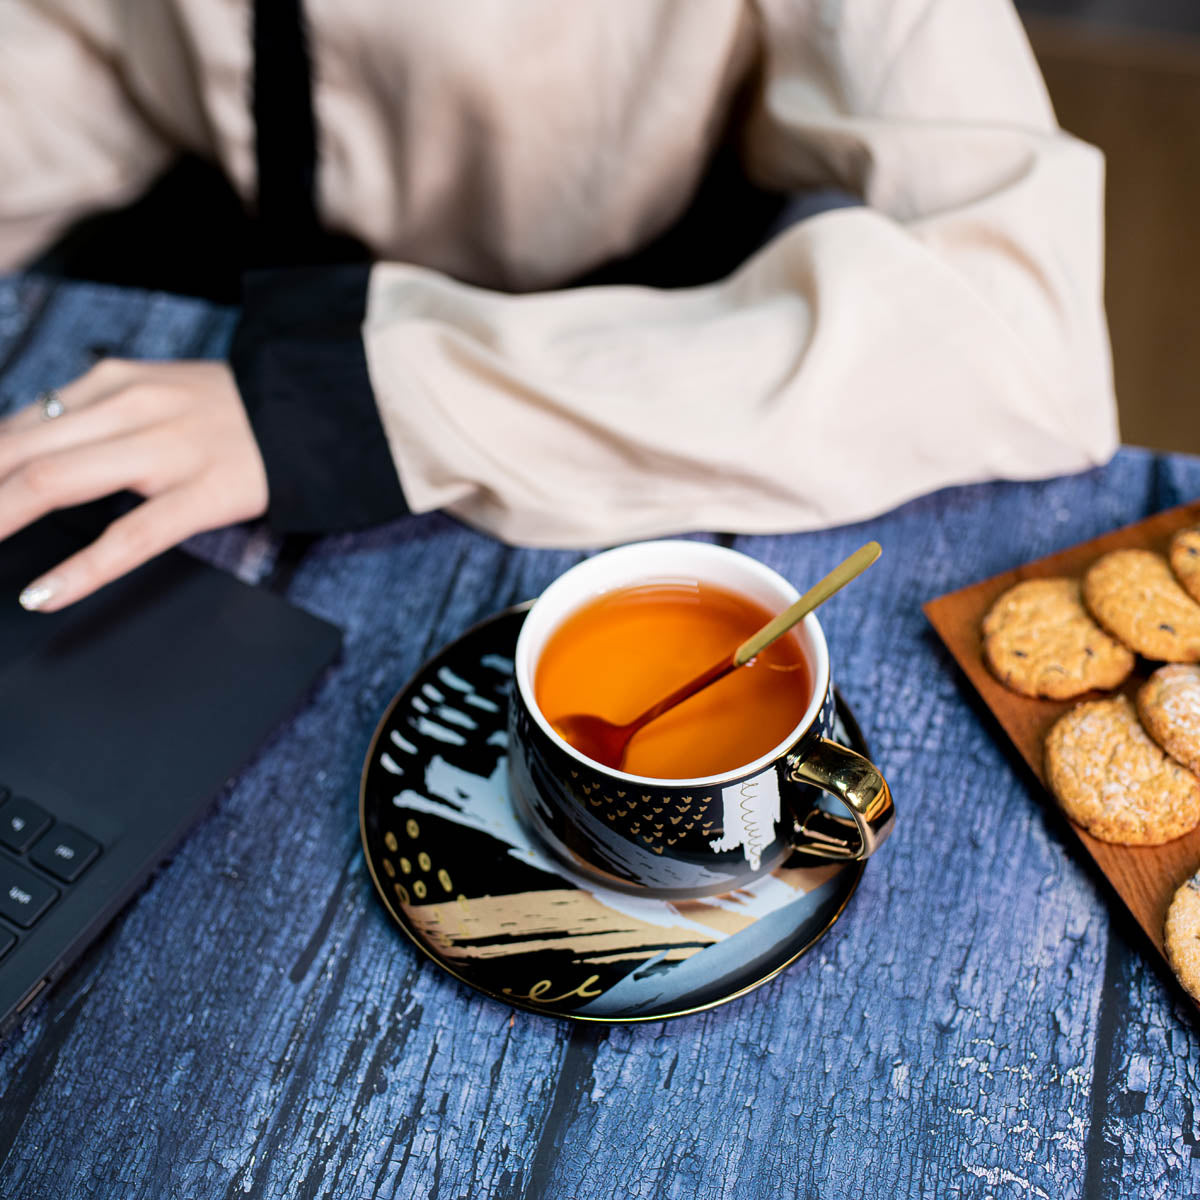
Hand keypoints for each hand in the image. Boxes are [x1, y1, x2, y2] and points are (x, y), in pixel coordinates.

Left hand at [0, 358, 268, 611]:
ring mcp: (168, 450)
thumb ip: (93, 420)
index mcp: (115, 383)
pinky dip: (80, 569)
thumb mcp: (154, 394)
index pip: (17, 425)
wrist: (316, 407)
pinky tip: (44, 595)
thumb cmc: (232, 412)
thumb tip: (22, 455)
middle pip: (18, 451)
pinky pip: (131, 535)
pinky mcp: (204, 493)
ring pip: (57, 482)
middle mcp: (131, 407)